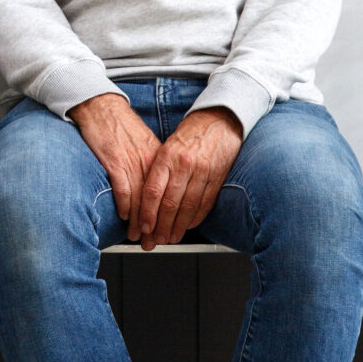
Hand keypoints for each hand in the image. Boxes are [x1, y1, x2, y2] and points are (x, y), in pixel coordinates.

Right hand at [69, 93, 161, 242]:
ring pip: (141, 200)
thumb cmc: (119, 124)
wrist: (100, 106)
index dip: (168, 216)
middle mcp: (148, 161)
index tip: (167, 230)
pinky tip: (125, 216)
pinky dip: (125, 206)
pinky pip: (123, 190)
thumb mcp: (144, 142)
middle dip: (155, 226)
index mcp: (158, 156)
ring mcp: (131, 162)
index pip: (168, 193)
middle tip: (154, 242)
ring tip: (138, 236)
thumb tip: (159, 186)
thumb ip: (152, 163)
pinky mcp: (113, 161)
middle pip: (156, 201)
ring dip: (140, 222)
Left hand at [138, 107, 242, 250]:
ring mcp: (202, 173)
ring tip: (170, 238)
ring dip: (177, 228)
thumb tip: (146, 197)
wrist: (219, 121)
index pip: (153, 191)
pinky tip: (188, 227)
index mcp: (167, 156)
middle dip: (160, 227)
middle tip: (154, 241)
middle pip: (169, 204)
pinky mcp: (217, 178)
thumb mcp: (167, 146)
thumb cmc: (190, 133)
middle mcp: (184, 165)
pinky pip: (204, 204)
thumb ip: (158, 169)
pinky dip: (195, 219)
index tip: (143, 227)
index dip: (147, 213)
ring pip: (187, 208)